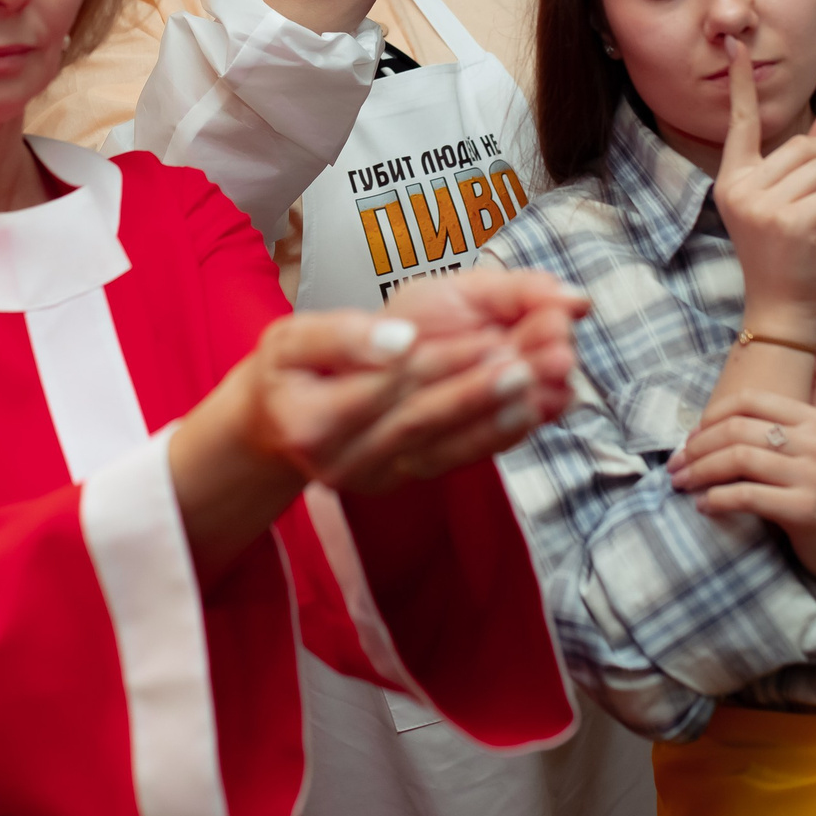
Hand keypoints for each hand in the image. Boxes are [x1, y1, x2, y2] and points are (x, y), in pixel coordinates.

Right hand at [243, 269, 582, 492]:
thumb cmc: (286, 372)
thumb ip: (342, 335)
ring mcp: (376, 477)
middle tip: (533, 361)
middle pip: (423, 419)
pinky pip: (453, 460)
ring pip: (445, 446)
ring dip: (498, 415)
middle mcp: (345, 461)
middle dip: (481, 390)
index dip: (442, 361)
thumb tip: (399, 342)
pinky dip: (494, 437)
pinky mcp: (401, 480)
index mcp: (312, 421)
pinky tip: (531, 412)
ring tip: (542, 385)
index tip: (490, 335)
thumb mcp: (290, 338)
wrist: (273, 424)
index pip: (389, 386)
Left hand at [670, 345, 815, 580]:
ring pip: (738, 461)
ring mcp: (812, 475)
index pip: (748, 401)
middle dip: (696, 447)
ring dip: (699, 472)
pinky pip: (747, 496)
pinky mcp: (804, 509)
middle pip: (737, 430)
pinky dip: (717, 499)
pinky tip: (703, 505)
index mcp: (814, 419)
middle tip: (675, 464)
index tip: (690, 438)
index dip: (710, 417)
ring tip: (681, 483)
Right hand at [710, 40, 815, 337]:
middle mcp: (739, 189)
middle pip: (806, 146)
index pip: (740, 124)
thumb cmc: (787, 258)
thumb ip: (808, 159)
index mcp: (733, 180)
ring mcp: (760, 206)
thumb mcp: (794, 203)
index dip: (740, 85)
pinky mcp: (788, 223)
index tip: (736, 46)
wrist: (781, 312)